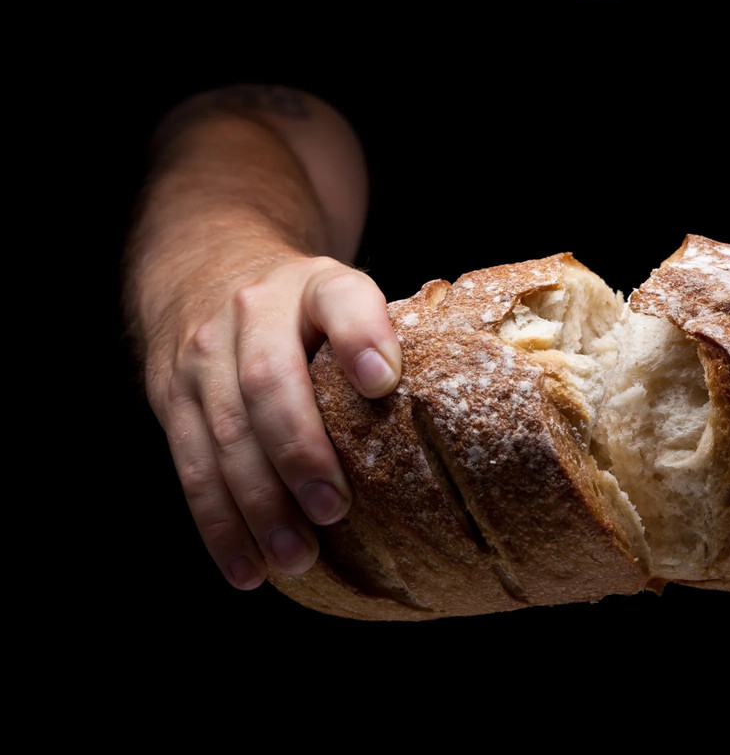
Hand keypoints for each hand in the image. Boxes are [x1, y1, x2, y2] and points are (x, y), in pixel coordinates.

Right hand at [142, 254, 401, 588]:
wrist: (204, 269)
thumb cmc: (304, 308)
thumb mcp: (346, 299)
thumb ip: (383, 344)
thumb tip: (449, 429)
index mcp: (314, 285)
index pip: (340, 299)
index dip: (361, 335)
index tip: (383, 380)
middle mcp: (253, 311)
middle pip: (269, 382)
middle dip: (300, 451)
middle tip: (335, 509)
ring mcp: (202, 355)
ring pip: (225, 434)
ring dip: (259, 505)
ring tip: (297, 556)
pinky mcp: (172, 398)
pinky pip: (191, 467)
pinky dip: (219, 524)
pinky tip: (248, 568)